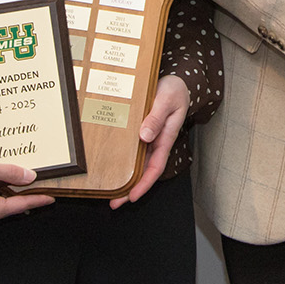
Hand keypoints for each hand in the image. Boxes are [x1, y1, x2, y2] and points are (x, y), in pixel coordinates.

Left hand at [111, 74, 190, 207]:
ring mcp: (148, 138)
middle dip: (130, 189)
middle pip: (143, 171)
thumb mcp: (167, 100)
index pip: (155, 167)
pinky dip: (122, 160)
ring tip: (108, 191)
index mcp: (165, 138)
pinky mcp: (140, 131)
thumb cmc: (175, 90)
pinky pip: (131, 150)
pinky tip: (110, 165)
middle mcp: (156, 142)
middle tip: (114, 202)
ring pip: (136, 163)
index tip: (133, 196)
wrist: (176, 81)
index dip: (145, 184)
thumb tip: (145, 136)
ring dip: (124, 177)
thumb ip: (156, 117)